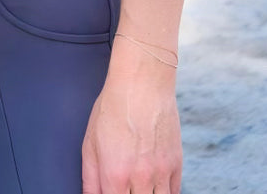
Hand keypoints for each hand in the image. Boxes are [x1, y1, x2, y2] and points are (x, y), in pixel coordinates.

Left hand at [81, 42, 181, 193]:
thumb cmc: (112, 108)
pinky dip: (163, 193)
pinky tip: (153, 186)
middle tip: (124, 186)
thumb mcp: (90, 142)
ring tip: (138, 185)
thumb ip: (90, 178)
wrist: (142, 83)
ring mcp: (161, 173)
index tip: (112, 192)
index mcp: (115, 175)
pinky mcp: (176, 165)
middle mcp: (140, 178)